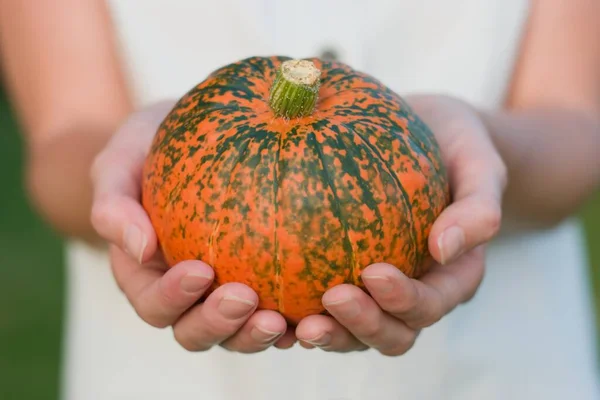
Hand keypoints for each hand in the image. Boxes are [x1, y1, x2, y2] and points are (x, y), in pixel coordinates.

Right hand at [90, 101, 295, 352]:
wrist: (191, 135)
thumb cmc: (148, 148)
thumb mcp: (119, 164)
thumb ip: (114, 205)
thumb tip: (139, 249)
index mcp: (147, 277)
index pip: (155, 303)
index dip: (173, 298)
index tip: (199, 269)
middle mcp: (186, 295)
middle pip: (196, 332)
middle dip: (218, 324)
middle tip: (245, 298)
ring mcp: (224, 293)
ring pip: (238, 333)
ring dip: (256, 334)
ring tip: (282, 318)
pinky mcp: (261, 283)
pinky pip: (277, 311)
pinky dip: (292, 320)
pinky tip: (311, 310)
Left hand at [295, 94, 506, 354]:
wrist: (429, 133)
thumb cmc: (457, 147)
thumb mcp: (481, 164)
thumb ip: (478, 207)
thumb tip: (444, 249)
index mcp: (451, 276)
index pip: (429, 304)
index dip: (403, 301)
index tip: (373, 273)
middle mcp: (414, 291)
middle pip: (392, 334)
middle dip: (362, 326)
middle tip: (330, 300)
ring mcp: (377, 290)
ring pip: (353, 332)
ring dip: (327, 332)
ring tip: (289, 320)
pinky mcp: (345, 274)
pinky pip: (320, 303)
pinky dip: (297, 313)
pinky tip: (267, 301)